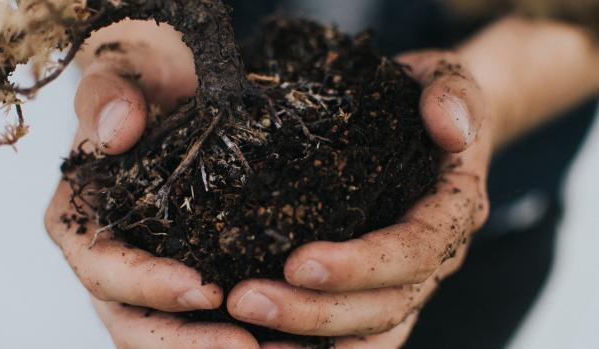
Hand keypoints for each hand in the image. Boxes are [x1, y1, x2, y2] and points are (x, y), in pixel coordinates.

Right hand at [45, 21, 257, 348]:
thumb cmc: (141, 83)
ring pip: (167, 329)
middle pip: (134, 319)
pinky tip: (275, 334)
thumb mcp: (121, 76)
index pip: (104, 270)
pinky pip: (200, 315)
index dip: (146, 286)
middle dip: (186, 341)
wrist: (170, 85)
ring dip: (211, 346)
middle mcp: (111, 255)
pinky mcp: (186, 267)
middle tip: (244, 348)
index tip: (202, 290)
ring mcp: (148, 269)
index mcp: (83, 220)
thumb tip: (119, 132)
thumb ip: (108, 98)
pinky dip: (231, 329)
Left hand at [225, 50, 492, 347]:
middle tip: (246, 300)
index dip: (361, 265)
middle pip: (384, 305)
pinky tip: (264, 340)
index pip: (414, 252)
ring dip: (306, 335)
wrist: (429, 120)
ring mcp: (405, 276)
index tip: (299, 262)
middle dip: (315, 311)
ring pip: (367, 328)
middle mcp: (433, 256)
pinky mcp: (375, 281)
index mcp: (453, 211)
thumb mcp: (445, 77)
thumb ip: (451, 94)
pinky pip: (352, 328)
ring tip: (244, 325)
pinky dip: (312, 342)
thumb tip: (450, 129)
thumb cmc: (425, 97)